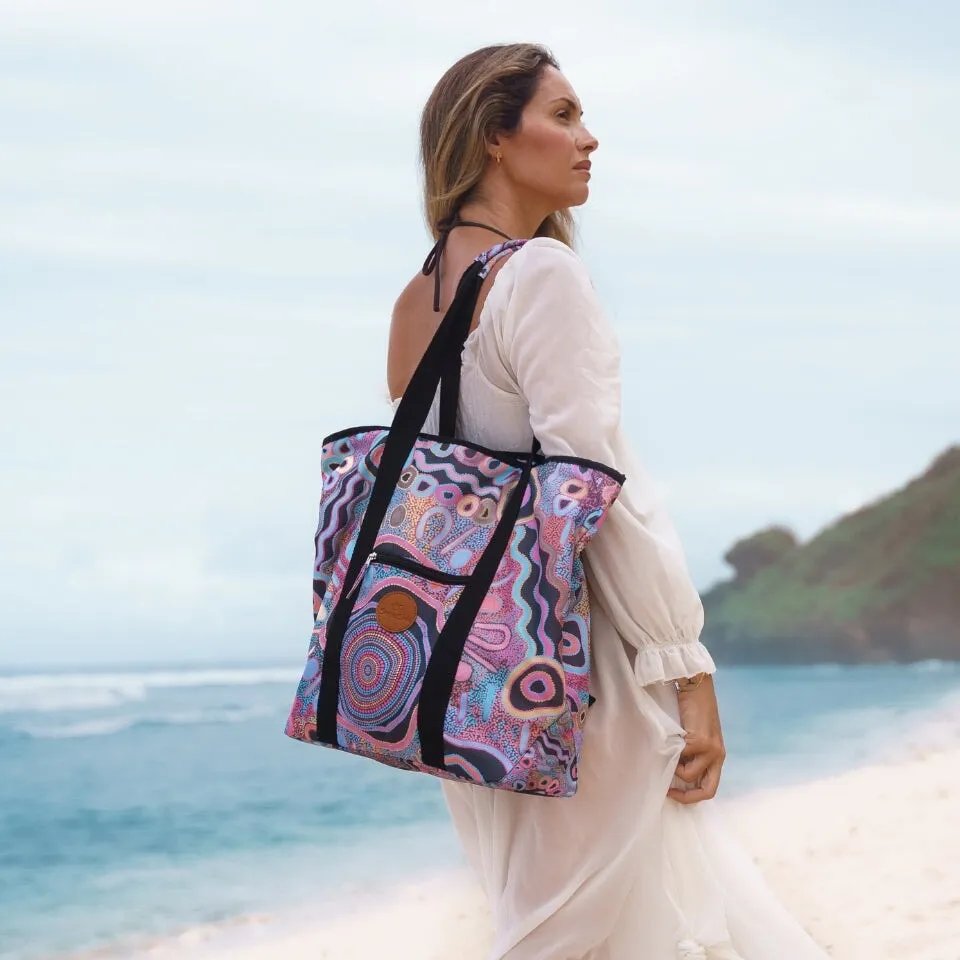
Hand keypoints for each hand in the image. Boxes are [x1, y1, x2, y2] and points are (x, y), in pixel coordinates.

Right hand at [667, 673, 725, 804]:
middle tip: (669, 792)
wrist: (697, 688)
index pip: (711, 787)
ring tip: (669, 750)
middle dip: (687, 796)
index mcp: (718, 756)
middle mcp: (718, 756)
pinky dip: (671, 751)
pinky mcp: (700, 741)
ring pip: (688, 775)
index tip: (674, 793)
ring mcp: (711, 750)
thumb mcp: (697, 737)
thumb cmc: (693, 710)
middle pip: (707, 790)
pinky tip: (670, 738)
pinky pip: (681, 757)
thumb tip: (674, 773)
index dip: (693, 797)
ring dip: (674, 767)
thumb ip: (692, 755)